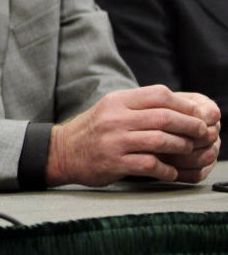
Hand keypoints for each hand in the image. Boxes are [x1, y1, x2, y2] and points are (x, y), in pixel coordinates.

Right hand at [46, 85, 215, 186]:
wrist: (62, 151)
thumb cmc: (93, 130)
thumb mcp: (111, 109)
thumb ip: (139, 106)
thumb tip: (180, 107)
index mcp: (117, 101)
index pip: (159, 94)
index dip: (185, 104)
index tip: (198, 114)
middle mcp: (115, 118)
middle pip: (165, 117)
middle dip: (191, 126)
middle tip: (204, 132)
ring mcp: (114, 141)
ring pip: (161, 140)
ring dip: (182, 147)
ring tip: (188, 150)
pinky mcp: (114, 162)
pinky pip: (150, 165)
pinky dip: (167, 170)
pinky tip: (170, 171)